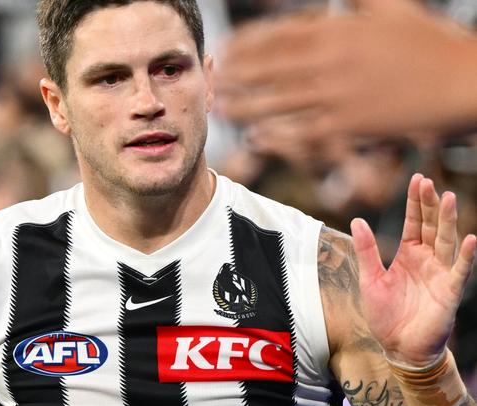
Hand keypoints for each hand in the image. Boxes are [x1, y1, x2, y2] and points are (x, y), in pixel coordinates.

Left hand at [216, 0, 476, 138]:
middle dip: (236, 73)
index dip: (246, 43)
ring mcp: (339, 94)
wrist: (461, 84)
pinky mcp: (349, 125)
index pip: (280, 34)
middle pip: (271, 68)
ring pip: (280, 100)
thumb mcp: (391, 7)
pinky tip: (255, 137)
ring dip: (245, 104)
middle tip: (208, 79)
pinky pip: (303, 131)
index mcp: (339, 29)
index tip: (223, 49)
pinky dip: (277, 134)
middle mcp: (332, 61)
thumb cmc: (428, 42)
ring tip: (219, 107)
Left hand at [350, 174, 475, 366]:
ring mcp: (439, 273)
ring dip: (448, 220)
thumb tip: (357, 219)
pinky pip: (460, 270)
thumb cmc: (385, 315)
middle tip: (428, 182)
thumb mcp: (370, 279)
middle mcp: (426, 260)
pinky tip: (471, 238)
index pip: (413, 222)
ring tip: (449, 198)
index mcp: (407, 255)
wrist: (398, 347)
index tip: (417, 179)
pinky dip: (465, 256)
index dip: (415, 202)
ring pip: (445, 241)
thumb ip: (366, 250)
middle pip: (430, 226)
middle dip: (429, 204)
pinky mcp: (449, 291)